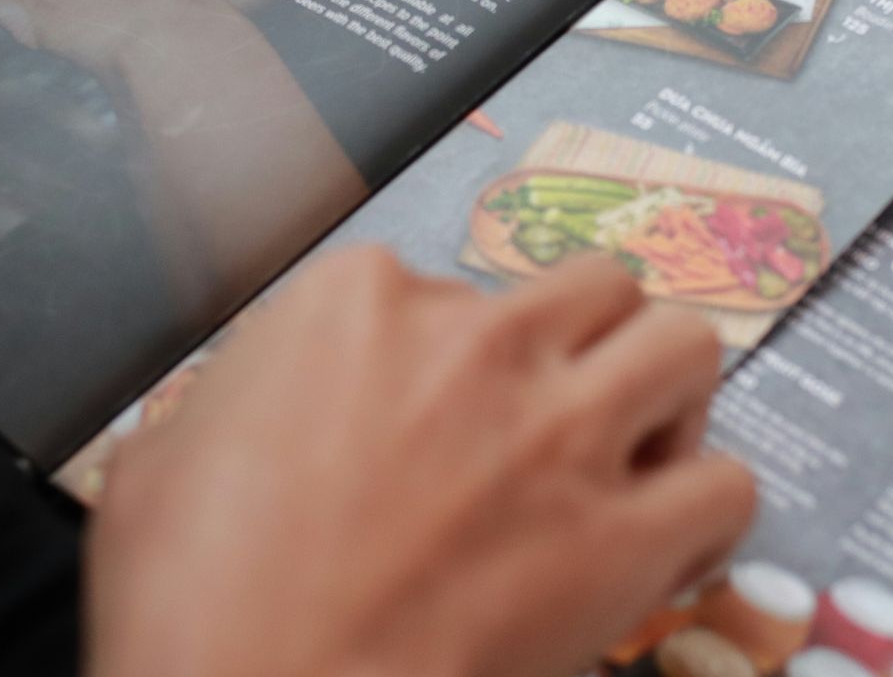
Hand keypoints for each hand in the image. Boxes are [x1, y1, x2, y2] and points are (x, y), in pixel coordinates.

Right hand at [87, 248, 754, 676]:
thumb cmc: (188, 610)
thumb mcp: (164, 459)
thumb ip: (241, 397)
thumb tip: (260, 408)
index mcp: (358, 302)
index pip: (451, 282)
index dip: (456, 357)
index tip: (442, 413)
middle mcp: (476, 342)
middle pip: (598, 287)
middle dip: (589, 347)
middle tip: (566, 411)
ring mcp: (558, 434)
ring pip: (688, 343)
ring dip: (670, 397)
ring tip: (638, 449)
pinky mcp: (619, 538)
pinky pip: (728, 485)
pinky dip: (708, 513)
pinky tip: (665, 545)